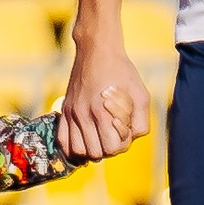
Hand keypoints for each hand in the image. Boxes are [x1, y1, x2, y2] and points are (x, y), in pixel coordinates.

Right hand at [60, 40, 148, 158]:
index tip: (125, 131)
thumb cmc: (122, 72)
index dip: (122, 144)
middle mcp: (83, 115)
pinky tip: (85, 138)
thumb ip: (141, 121)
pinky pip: (62, 140)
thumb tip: (131, 138)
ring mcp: (71, 113)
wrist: (96, 51)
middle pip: (95, 153)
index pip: (112, 148)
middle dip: (108, 148)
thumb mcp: (141, 95)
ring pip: (77, 151)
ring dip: (91, 149)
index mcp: (102, 111)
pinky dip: (73, 146)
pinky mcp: (64, 110)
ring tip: (100, 137)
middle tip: (114, 134)